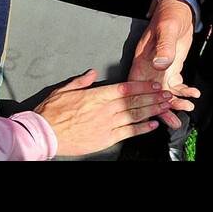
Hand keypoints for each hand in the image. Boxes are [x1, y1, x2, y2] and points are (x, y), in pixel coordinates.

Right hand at [34, 69, 172, 156]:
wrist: (45, 133)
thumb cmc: (52, 112)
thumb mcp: (65, 89)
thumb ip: (81, 81)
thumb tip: (91, 73)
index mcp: (96, 95)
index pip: (125, 88)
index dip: (143, 86)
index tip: (154, 85)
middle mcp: (105, 109)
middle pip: (134, 101)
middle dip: (153, 97)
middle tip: (167, 95)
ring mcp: (107, 124)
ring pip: (134, 116)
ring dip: (152, 111)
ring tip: (164, 107)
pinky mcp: (105, 138)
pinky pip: (128, 132)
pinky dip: (142, 128)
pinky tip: (152, 125)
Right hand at [128, 0, 199, 129]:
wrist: (181, 7)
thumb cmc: (169, 14)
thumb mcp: (167, 29)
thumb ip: (164, 47)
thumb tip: (160, 64)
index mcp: (142, 58)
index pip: (137, 84)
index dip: (143, 99)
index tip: (154, 110)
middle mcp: (149, 66)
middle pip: (151, 93)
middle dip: (161, 109)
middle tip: (173, 121)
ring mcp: (160, 67)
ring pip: (164, 92)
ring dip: (174, 103)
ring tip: (187, 110)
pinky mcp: (172, 67)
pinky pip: (175, 85)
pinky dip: (184, 92)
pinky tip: (193, 94)